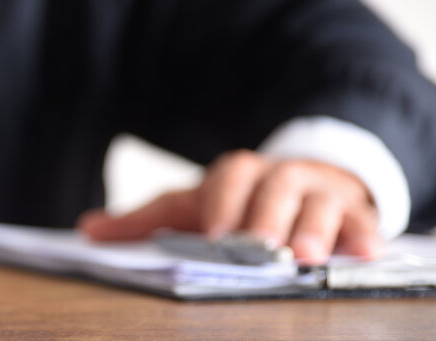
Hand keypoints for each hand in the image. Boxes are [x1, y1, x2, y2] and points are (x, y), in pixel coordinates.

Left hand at [78, 150, 380, 264]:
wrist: (302, 182)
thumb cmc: (238, 203)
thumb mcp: (192, 207)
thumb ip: (144, 220)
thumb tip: (88, 231)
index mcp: (238, 174)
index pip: (230, 176)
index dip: (223, 200)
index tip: (215, 231)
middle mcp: (280, 177)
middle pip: (278, 188)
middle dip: (267, 216)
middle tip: (258, 246)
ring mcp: (320, 193)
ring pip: (320, 203)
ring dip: (313, 228)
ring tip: (305, 256)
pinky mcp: (353, 213)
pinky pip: (361, 221)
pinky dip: (363, 234)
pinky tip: (362, 251)